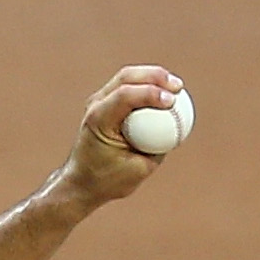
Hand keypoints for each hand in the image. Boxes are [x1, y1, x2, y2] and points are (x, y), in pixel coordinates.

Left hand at [53, 64, 183, 207]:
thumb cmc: (108, 180)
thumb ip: (159, 148)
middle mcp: (95, 106)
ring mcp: (99, 102)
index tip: (172, 101)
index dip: (151, 93)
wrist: (82, 182)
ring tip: (175, 86)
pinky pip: (128, 86)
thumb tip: (178, 128)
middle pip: (126, 77)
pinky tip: (165, 92)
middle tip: (178, 87)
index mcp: (98, 120)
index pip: (125, 95)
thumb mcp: (139, 170)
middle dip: (155, 76)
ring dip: (153, 76)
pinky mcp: (106, 103)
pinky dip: (147, 85)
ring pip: (127, 77)